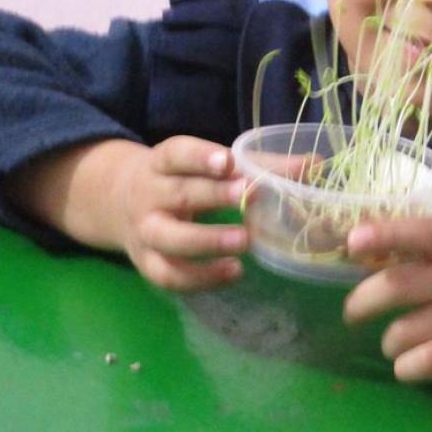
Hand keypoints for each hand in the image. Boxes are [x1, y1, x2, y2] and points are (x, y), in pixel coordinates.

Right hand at [113, 136, 248, 290]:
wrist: (118, 204)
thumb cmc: (182, 180)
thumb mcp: (208, 167)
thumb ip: (259, 165)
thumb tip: (313, 164)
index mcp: (162, 163)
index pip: (176, 154)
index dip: (200, 157)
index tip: (227, 162)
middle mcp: (149, 196)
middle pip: (177, 194)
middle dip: (212, 196)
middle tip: (245, 195)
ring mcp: (145, 232)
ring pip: (169, 238)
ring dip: (207, 241)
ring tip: (245, 241)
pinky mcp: (148, 264)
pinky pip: (169, 275)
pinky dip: (201, 278)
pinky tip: (233, 271)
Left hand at [343, 204, 431, 404]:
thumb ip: (425, 247)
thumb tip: (362, 233)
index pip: (423, 230)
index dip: (385, 232)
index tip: (352, 241)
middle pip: (401, 283)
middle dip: (363, 301)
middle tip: (351, 314)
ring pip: (408, 329)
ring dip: (389, 343)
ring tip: (392, 346)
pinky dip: (408, 368)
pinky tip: (408, 369)